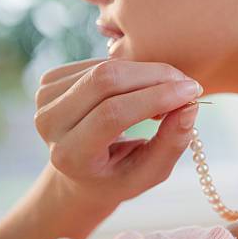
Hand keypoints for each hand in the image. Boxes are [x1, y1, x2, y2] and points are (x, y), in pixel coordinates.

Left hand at [34, 58, 203, 208]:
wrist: (78, 173)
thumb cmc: (119, 176)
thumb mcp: (150, 172)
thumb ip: (172, 144)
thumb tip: (190, 107)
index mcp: (70, 155)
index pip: (112, 114)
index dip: (156, 97)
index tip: (193, 91)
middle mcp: (49, 124)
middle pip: (106, 80)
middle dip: (155, 75)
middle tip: (187, 84)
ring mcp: (44, 99)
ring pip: (106, 66)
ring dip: (148, 72)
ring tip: (167, 92)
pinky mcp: (50, 81)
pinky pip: (101, 62)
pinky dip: (132, 70)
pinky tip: (143, 88)